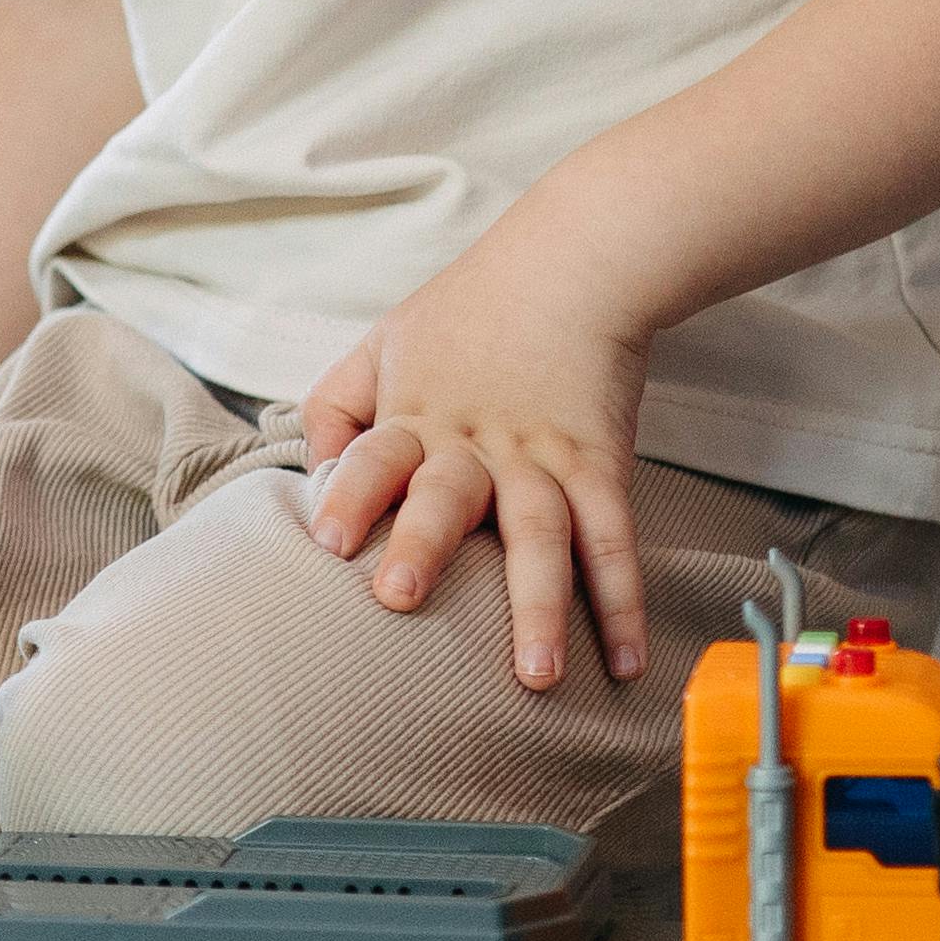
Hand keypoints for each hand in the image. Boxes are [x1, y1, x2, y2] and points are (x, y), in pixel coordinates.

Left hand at [299, 266, 653, 692]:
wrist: (573, 264)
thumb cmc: (468, 311)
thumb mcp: (385, 342)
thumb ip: (337, 404)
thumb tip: (314, 469)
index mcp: (416, 415)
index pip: (374, 452)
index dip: (350, 491)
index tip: (327, 539)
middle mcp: (476, 443)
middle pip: (448, 496)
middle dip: (423, 547)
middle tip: (400, 600)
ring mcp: (542, 458)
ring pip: (542, 535)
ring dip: (538, 608)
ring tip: (535, 677)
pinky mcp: (600, 466)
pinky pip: (613, 539)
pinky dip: (622, 600)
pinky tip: (625, 662)